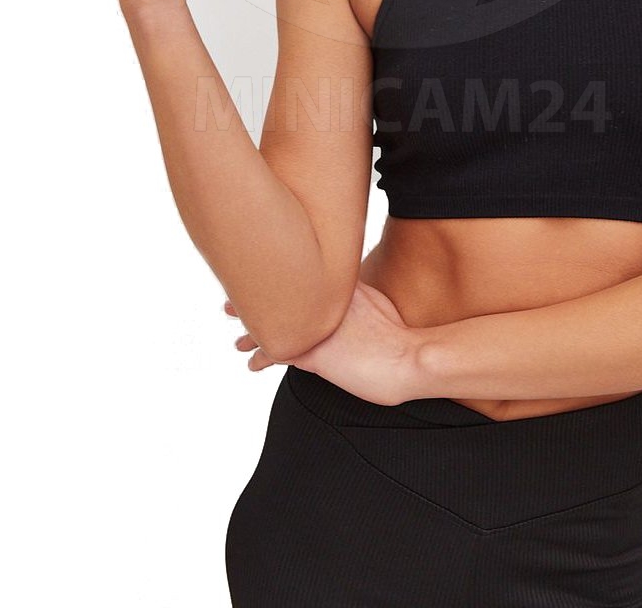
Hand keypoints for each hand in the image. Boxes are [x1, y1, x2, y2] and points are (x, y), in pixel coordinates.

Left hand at [223, 282, 422, 406]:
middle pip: (278, 295)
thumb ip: (358, 299)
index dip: (275, 280)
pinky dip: (261, 357)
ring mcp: (317, 326)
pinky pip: (277, 353)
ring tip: (237, 340)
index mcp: (340, 288)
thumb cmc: (401, 338)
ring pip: (273, 322)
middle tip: (229, 304)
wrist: (412, 359)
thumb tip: (349, 302)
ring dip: (252, 330)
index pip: (298, 277)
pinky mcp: (314, 354)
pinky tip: (252, 364)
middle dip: (252, 299)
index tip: (258, 277)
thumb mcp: (379, 305)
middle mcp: (324, 302)